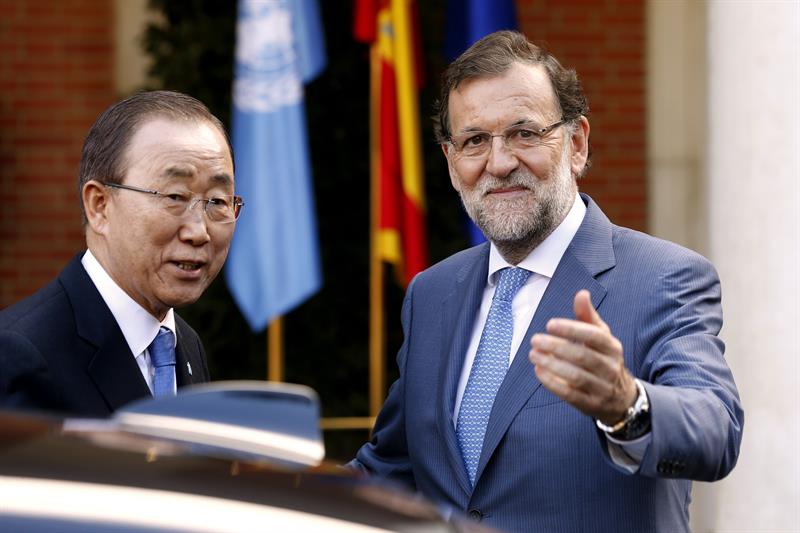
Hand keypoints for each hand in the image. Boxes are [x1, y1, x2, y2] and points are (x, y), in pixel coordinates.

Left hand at [528, 290, 636, 424]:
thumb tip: (581, 293)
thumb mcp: (601, 338)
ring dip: (551, 365)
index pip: (594, 336)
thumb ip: (588, 317)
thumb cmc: (604, 360)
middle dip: (556, 347)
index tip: (550, 324)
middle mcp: (610, 368)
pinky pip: (571, 395)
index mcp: (612, 347)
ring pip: (576, 376)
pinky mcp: (591, 405)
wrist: (622, 398)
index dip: (572, 329)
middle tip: (535, 339)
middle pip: (582, 356)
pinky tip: (539, 372)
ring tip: (533, 354)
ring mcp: (602, 388)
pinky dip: (553, 384)